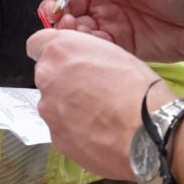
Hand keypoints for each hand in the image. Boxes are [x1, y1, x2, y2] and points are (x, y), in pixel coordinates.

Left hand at [26, 29, 169, 179]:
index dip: (53, 52)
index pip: (36, 44)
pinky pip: (62, 128)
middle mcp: (47, 78)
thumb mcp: (113, 52)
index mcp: (59, 51)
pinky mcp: (56, 139)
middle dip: (65, 81)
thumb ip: (85, 54)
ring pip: (54, 104)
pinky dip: (76, 129)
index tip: (67, 59)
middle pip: (48, 76)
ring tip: (101, 114)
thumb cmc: (137, 88)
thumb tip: (79, 63)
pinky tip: (100, 132)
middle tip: (94, 89)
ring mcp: (49, 111)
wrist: (147, 133)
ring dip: (70, 106)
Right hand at [40, 0, 183, 62]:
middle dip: (56, 8)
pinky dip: (85, 47)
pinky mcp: (120, 44)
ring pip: (75, 26)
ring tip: (71, 33)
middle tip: (60, 18)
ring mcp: (110, 20)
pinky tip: (88, 47)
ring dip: (67, 30)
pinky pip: (94, 46)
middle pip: (66, 0)